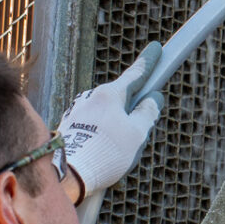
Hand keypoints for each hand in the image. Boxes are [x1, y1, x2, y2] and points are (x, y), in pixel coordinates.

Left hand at [58, 43, 165, 196]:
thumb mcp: (138, 133)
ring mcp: (77, 112)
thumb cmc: (105, 153)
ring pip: (107, 115)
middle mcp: (90, 98)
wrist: (68, 175)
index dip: (149, 62)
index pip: (135, 74)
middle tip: (139, 132)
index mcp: (109, 94)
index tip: (156, 48)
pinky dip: (102, 137)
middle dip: (133, 111)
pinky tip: (103, 156)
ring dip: (117, 128)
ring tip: (117, 154)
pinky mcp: (69, 127)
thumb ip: (148, 112)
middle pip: (121, 98)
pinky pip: (94, 128)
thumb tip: (152, 99)